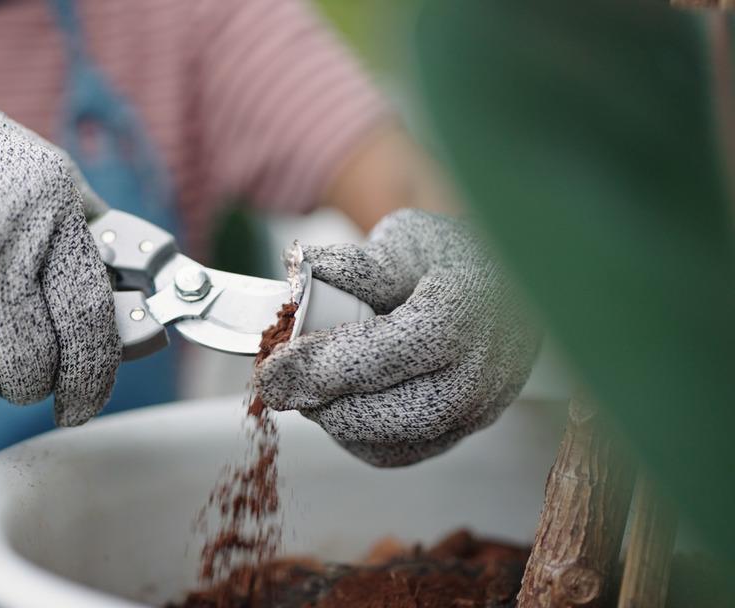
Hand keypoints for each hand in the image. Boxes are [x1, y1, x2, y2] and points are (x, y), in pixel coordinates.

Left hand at [254, 209, 539, 465]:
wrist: (506, 277)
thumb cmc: (449, 255)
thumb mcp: (405, 238)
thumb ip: (353, 264)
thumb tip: (295, 271)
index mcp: (463, 310)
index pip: (384, 355)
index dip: (320, 369)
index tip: (270, 373)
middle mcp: (482, 368)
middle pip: (391, 414)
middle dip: (324, 405)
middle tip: (284, 384)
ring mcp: (484, 405)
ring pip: (396, 443)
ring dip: (340, 425)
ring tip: (313, 390)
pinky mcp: (473, 428)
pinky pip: (409, 452)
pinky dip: (364, 438)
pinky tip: (342, 406)